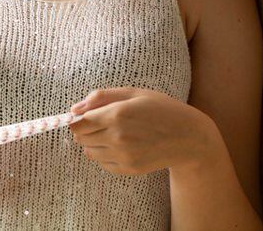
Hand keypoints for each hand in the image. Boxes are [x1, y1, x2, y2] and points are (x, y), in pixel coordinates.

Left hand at [68, 87, 213, 175]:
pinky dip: (105, 155)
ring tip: (113, 133)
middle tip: (101, 122)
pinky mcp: (129, 169)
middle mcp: (118, 137)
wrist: (189, 137)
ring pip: (89, 152)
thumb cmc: (161, 109)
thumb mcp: (133, 93)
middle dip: (85, 130)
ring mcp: (124, 156)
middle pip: (80, 138)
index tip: (83, 116)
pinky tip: (121, 145)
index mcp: (117, 114)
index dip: (76, 119)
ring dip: (94, 142)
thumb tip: (74, 108)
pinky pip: (102, 163)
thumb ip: (101, 97)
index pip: (78, 123)